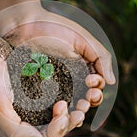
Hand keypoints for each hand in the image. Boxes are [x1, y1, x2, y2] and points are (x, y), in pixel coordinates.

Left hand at [0, 4, 114, 136]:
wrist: (24, 24)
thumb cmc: (55, 28)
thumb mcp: (83, 39)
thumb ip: (101, 57)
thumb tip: (111, 82)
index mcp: (83, 71)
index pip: (95, 88)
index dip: (97, 89)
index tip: (91, 80)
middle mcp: (69, 82)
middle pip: (83, 101)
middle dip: (87, 103)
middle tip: (85, 101)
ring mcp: (53, 88)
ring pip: (67, 108)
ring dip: (73, 112)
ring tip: (73, 109)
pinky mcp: (36, 91)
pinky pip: (46, 106)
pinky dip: (53, 112)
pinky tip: (56, 109)